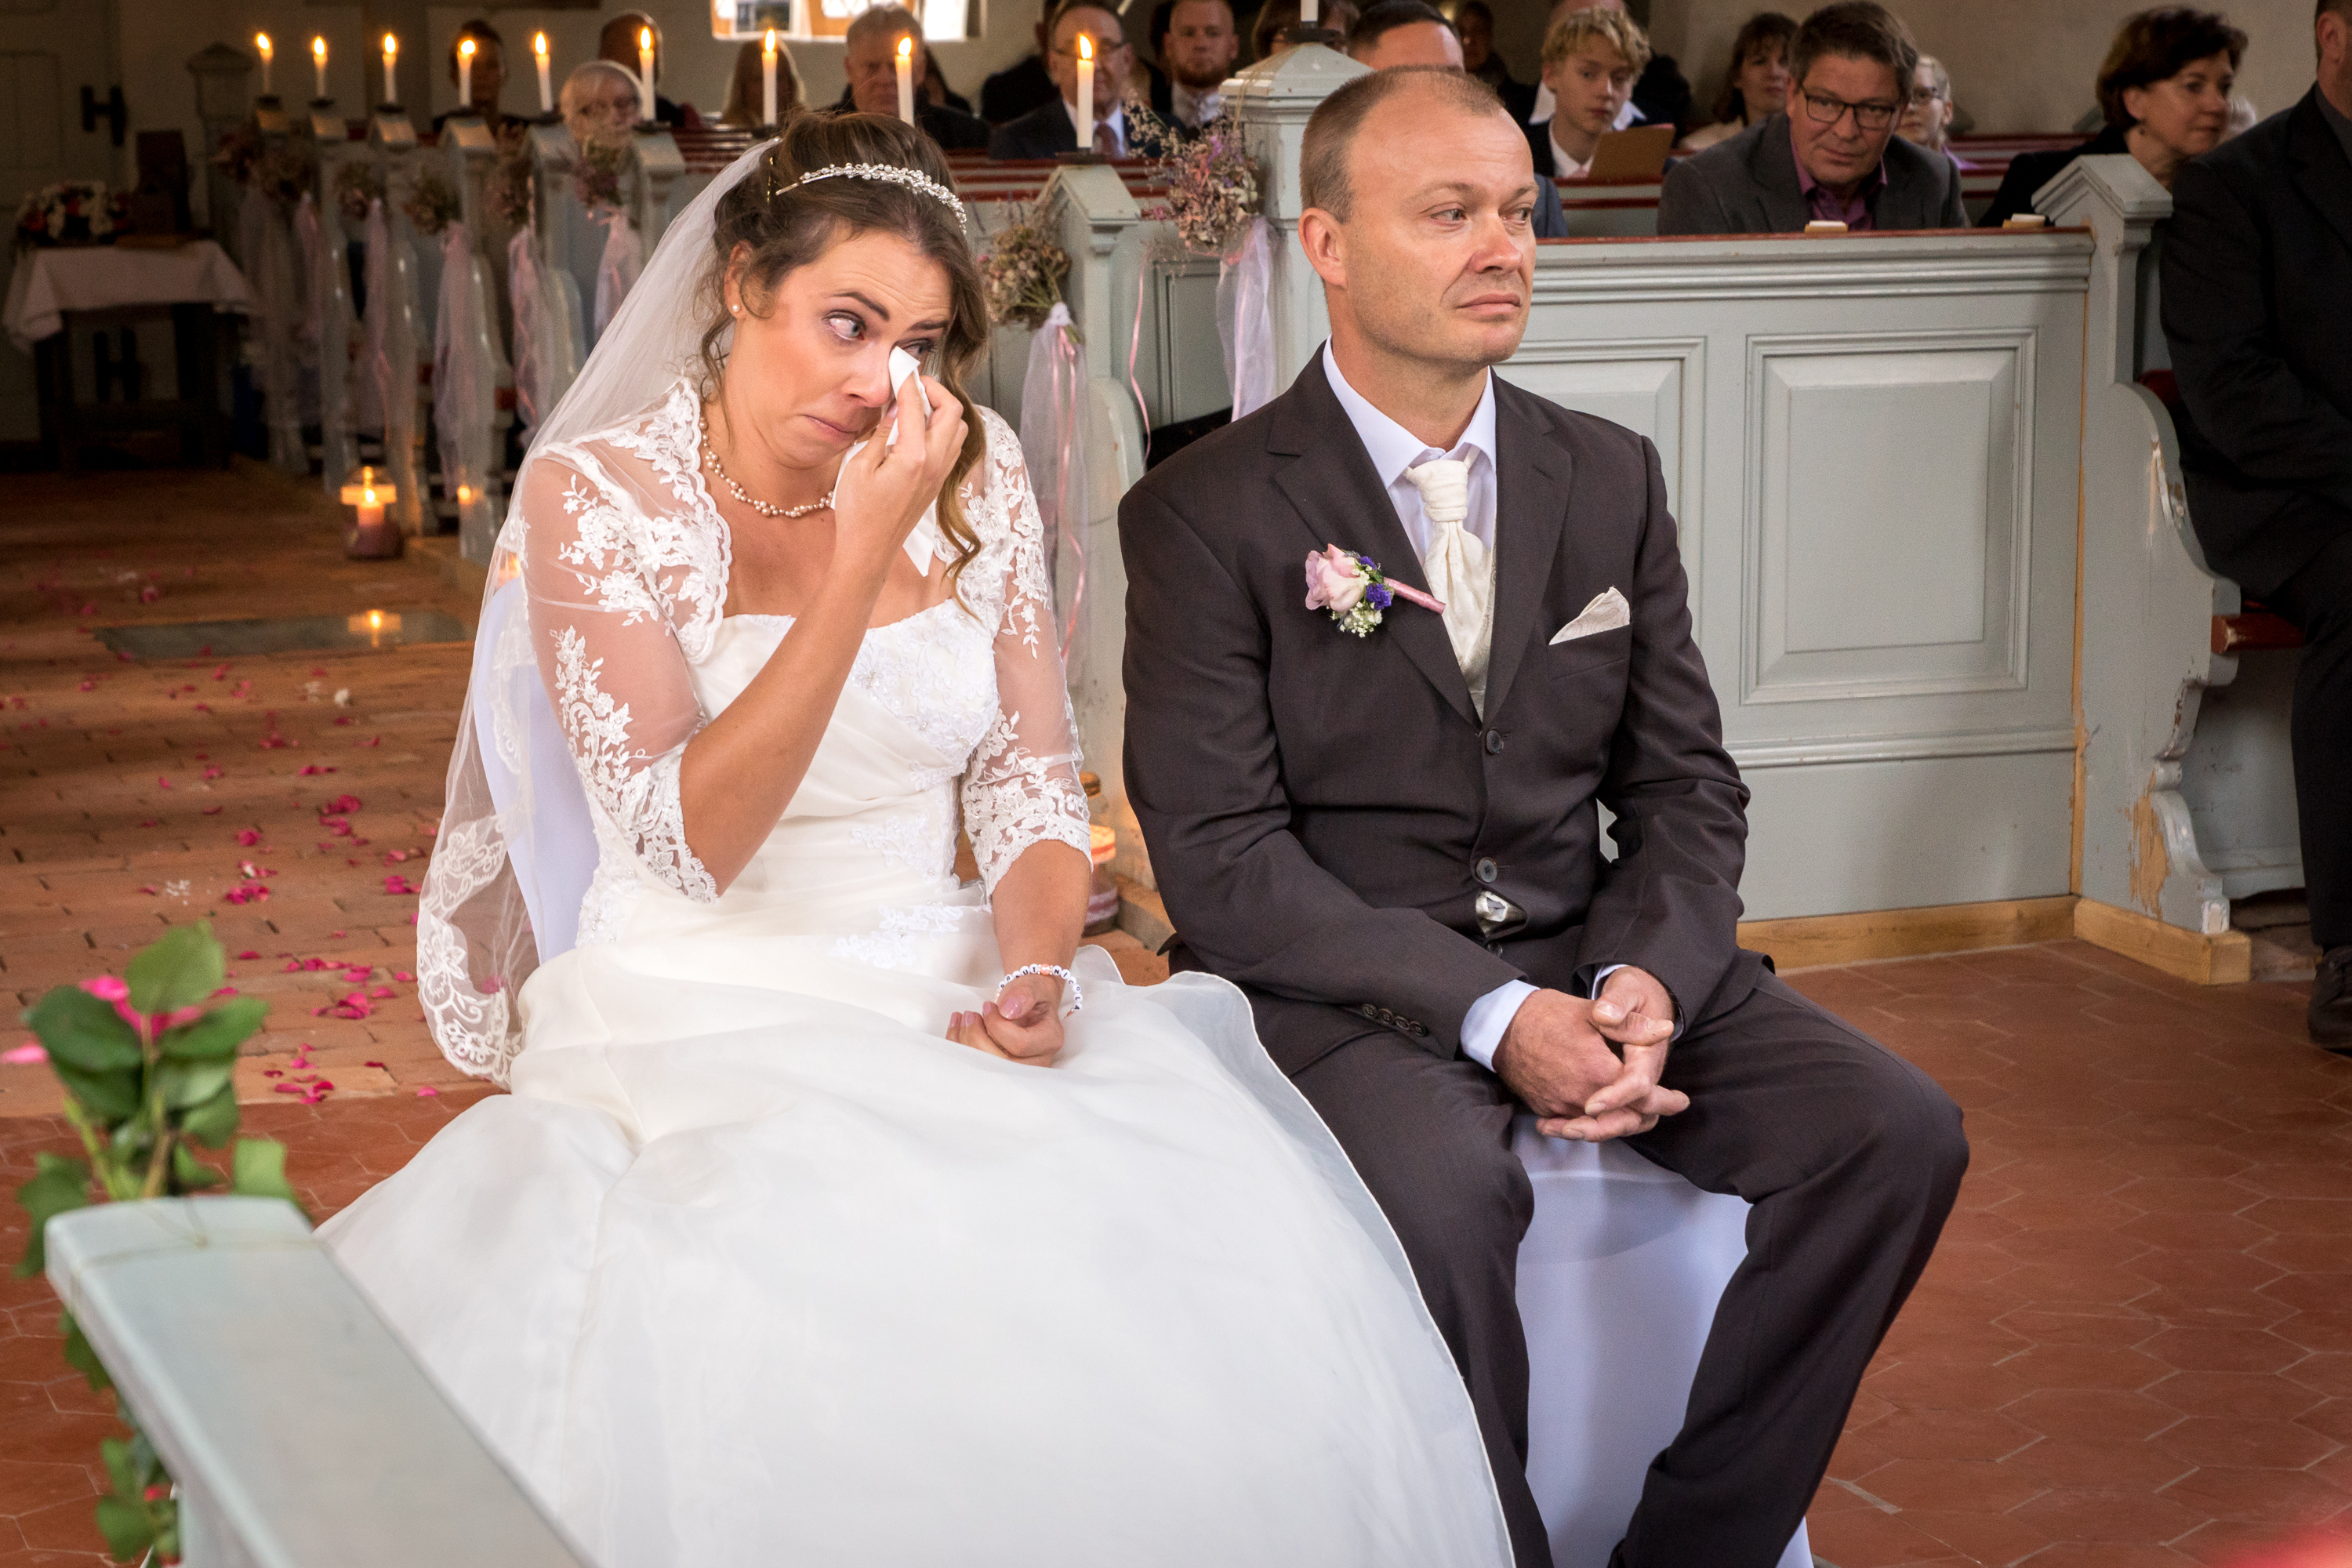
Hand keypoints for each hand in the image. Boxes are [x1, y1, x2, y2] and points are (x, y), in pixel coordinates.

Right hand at [832, 372, 967, 573]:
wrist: (870, 550)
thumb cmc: (858, 512)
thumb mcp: (859, 466)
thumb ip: (882, 433)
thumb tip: (897, 409)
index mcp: (914, 456)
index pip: (917, 405)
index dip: (907, 380)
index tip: (899, 364)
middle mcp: (935, 463)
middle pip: (953, 412)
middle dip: (935, 390)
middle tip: (912, 383)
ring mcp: (940, 474)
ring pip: (958, 429)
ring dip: (943, 410)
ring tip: (916, 404)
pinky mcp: (938, 482)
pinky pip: (952, 446)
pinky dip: (943, 428)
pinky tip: (919, 428)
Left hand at [945, 971, 1064, 1067]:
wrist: (1027, 1001)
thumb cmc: (1030, 995)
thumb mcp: (1032, 986)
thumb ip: (1025, 994)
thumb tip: (1008, 1010)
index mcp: (1049, 1040)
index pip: (1020, 1044)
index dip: (997, 1026)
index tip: (987, 1006)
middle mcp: (1037, 1060)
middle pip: (1002, 1063)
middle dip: (977, 1037)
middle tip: (970, 1014)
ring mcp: (1018, 1068)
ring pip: (986, 1068)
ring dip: (966, 1042)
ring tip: (965, 1017)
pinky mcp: (1000, 1068)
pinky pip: (974, 1065)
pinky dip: (959, 1046)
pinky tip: (956, 1027)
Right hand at [1491, 968, 1686, 1142]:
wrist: (1501, 1027)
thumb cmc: (1545, 1015)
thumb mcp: (1591, 1013)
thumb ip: (1631, 1026)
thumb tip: (1663, 1031)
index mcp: (1598, 1072)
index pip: (1642, 1098)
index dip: (1665, 1101)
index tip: (1680, 1101)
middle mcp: (1581, 1097)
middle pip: (1626, 1121)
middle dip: (1647, 1116)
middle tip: (1662, 1107)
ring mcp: (1561, 1107)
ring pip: (1602, 1127)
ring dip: (1622, 1121)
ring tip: (1637, 1113)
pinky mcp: (1546, 1110)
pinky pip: (1577, 1125)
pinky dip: (1593, 1123)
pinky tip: (1600, 1117)